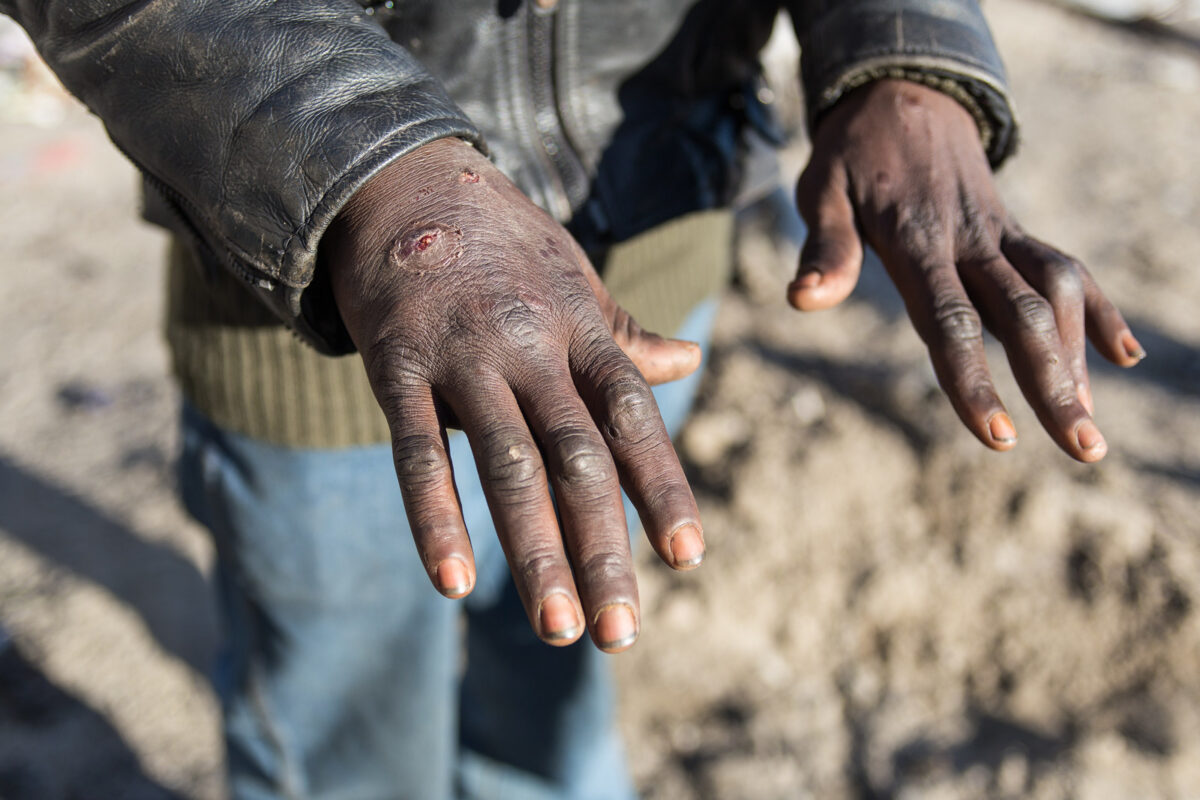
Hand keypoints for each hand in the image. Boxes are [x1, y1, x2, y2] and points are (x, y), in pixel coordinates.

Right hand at [323, 138, 705, 651]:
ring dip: (536, 551)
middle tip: (621, 634)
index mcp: (581, 331)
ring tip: (559, 629)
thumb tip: (690, 359)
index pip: (634, 420)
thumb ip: (625, 333)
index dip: (663, 488)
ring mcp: (464, 355)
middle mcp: (532, 345)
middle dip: (603, 549)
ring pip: (507, 465)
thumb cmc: (502, 245)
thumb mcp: (575, 281)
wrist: (404, 180)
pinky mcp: (397, 363)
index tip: (688, 557)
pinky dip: (434, 516)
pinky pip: (414, 449)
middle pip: (578, 460)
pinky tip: (454, 580)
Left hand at [790, 79, 1143, 461]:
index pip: (950, 322)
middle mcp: (969, 240)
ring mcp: (1000, 232)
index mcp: (918, 241)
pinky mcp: (1015, 228)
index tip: (1001, 437)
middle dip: (1054, 385)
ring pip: (1056, 293)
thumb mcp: (822, 193)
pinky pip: (1066, 266)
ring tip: (1088, 425)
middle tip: (1085, 450)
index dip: (974, 380)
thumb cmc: (851, 156)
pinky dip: (1099, 310)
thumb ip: (825, 249)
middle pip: (1022, 317)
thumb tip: (802, 300)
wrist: (901, 91)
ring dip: (1079, 358)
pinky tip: (1124, 356)